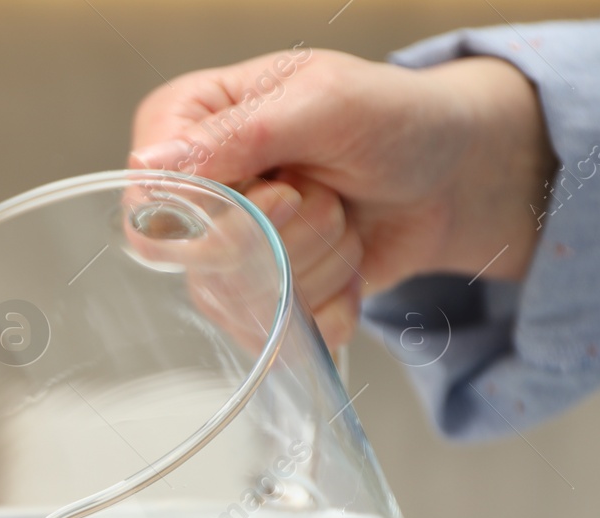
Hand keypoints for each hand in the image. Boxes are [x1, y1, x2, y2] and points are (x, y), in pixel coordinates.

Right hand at [129, 48, 555, 348]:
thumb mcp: (326, 102)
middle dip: (288, 236)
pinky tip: (347, 265)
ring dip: (319, 264)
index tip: (284, 192)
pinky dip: (330, 303)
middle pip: (200, 260)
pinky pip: (274, 332)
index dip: (218, 215)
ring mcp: (219, 250)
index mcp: (184, 123)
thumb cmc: (393, 119)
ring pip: (243, 298)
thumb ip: (241, 133)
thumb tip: (148, 167)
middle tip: (327, 194)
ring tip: (343, 219)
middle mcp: (191, 192)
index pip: (151, 201)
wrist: (451, 177)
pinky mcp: (253, 298)